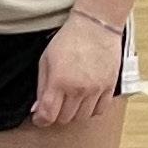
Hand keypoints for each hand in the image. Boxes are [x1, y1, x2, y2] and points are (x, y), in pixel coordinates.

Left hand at [33, 10, 123, 124]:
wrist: (96, 27)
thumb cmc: (68, 40)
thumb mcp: (45, 61)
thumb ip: (41, 87)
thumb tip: (37, 108)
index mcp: (60, 82)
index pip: (48, 115)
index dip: (41, 120)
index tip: (39, 118)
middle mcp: (79, 89)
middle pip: (65, 118)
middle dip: (55, 115)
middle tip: (53, 105)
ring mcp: (97, 89)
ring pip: (82, 117)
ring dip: (73, 113)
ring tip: (69, 101)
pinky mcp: (110, 87)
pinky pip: (100, 110)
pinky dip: (90, 110)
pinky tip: (85, 100)